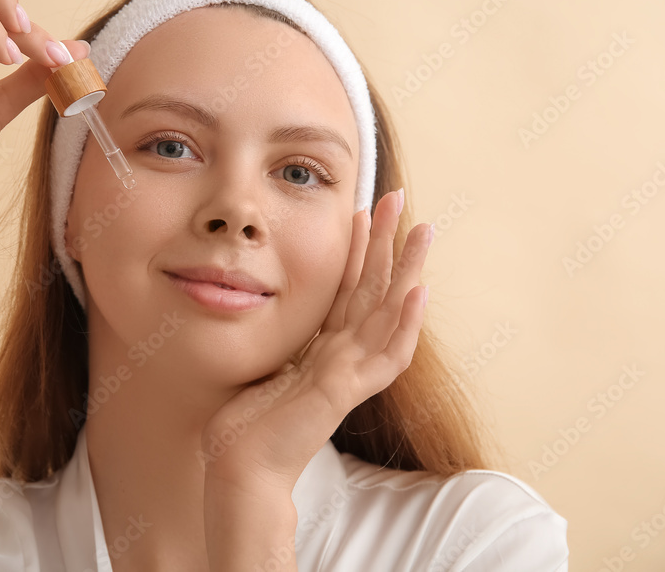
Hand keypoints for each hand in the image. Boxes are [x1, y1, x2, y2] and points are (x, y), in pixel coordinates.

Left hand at [200, 189, 432, 494]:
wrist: (241, 467)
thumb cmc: (245, 422)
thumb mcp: (264, 362)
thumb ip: (280, 339)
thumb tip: (257, 304)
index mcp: (324, 347)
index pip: (348, 288)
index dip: (358, 249)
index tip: (362, 211)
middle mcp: (344, 356)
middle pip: (374, 289)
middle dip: (387, 242)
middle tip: (399, 197)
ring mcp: (350, 374)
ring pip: (389, 313)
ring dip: (408, 270)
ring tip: (423, 230)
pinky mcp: (345, 391)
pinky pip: (384, 355)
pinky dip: (403, 324)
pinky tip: (418, 292)